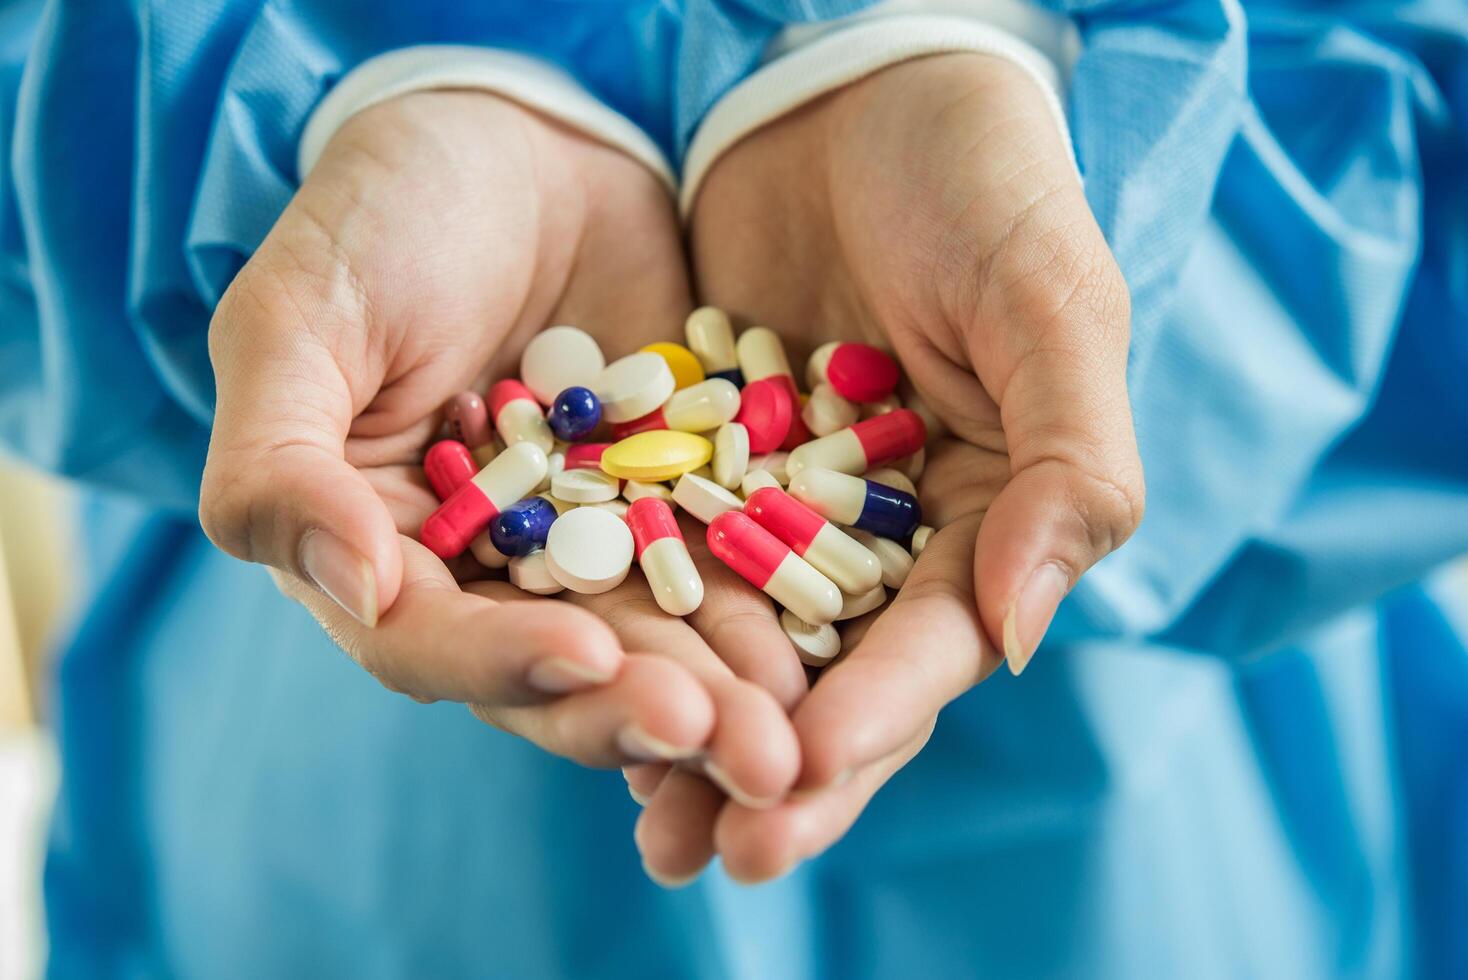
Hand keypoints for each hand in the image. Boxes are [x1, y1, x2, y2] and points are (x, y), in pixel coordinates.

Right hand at [198, 90, 799, 793]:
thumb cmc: (378, 221)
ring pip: (655, 637)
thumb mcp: (298, 323)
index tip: (588, 657)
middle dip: (643, 712)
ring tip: (791, 729)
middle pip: (559, 669)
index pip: (430, 643)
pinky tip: (830, 639)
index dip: (505, 663)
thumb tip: (353, 590)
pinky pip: (726, 562)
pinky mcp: (677, 503)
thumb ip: (284, 464)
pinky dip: (771, 602)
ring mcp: (591, 544)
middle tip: (735, 749)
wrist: (513, 146)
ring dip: (724, 691)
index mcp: (377, 554)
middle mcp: (488, 574)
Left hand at [632, 53, 1144, 881]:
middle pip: (834, 676)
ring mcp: (783, 508)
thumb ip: (1070, 462)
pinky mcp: (695, 466)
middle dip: (781, 768)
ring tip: (651, 821)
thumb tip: (1026, 635)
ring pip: (741, 644)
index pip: (936, 643)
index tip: (805, 773)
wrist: (858, 89)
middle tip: (715, 850)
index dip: (877, 715)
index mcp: (986, 517)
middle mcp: (883, 536)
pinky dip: (629, 626)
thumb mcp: (1050, 303)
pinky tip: (583, 686)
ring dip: (697, 732)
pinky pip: (657, 557)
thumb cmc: (983, 183)